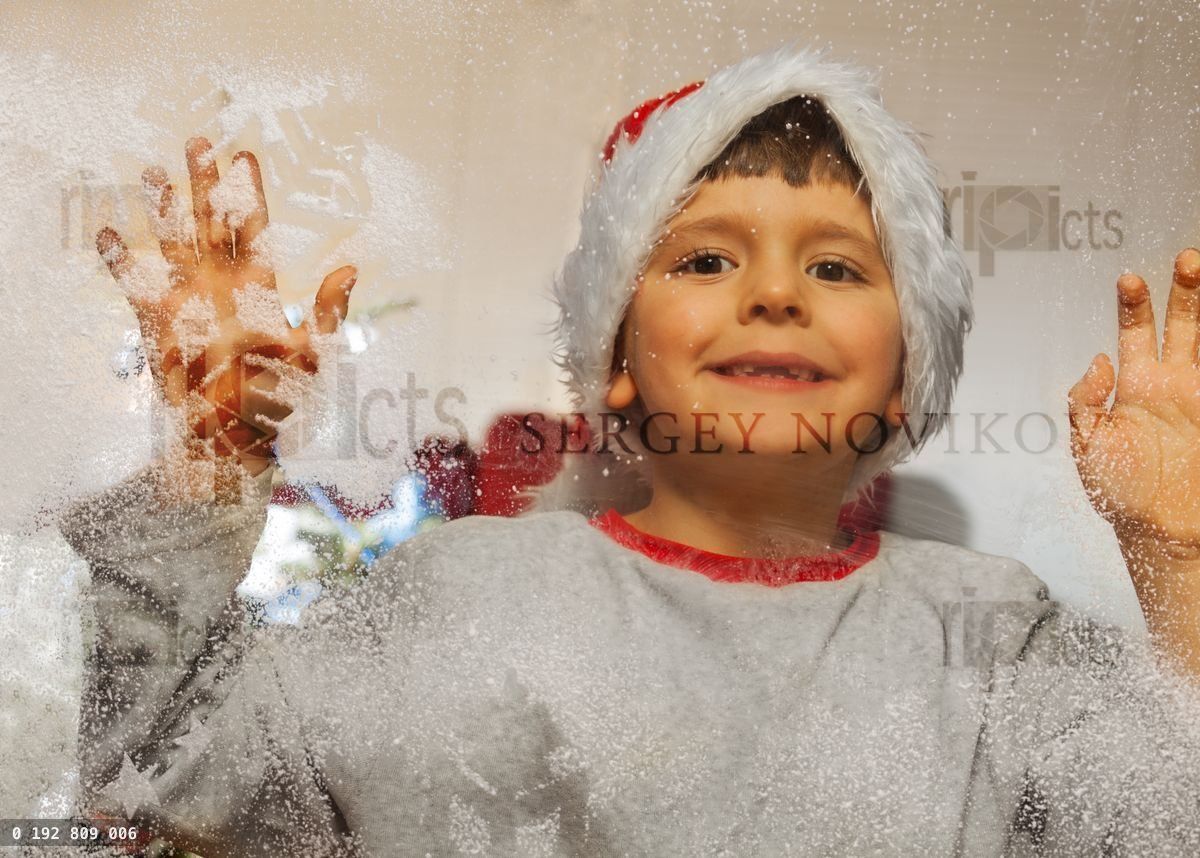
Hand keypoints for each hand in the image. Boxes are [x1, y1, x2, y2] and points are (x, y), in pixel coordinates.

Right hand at [96, 136, 356, 477]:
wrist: (240, 441)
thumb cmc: (283, 399)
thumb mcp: (316, 354)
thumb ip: (329, 310)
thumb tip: (350, 267)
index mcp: (260, 289)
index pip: (253, 229)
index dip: (248, 193)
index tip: (245, 156)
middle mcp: (221, 288)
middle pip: (210, 224)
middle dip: (204, 184)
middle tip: (198, 141)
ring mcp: (188, 303)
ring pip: (173, 245)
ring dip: (164, 211)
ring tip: (155, 172)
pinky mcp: (159, 326)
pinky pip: (136, 287)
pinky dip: (121, 261)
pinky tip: (108, 232)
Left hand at [1068, 248, 1199, 549]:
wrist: (1163, 534)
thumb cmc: (1120, 494)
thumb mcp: (1088, 447)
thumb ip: (1086, 402)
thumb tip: (1097, 360)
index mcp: (1136, 387)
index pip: (1135, 334)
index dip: (1133, 305)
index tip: (1129, 278)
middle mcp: (1173, 384)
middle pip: (1184, 325)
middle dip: (1187, 291)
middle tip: (1189, 259)